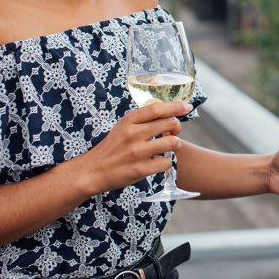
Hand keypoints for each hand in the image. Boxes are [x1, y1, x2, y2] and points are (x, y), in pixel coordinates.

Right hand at [75, 101, 190, 194]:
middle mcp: (133, 134)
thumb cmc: (111, 148)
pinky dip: (166, 162)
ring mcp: (137, 152)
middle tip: (174, 132)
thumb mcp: (122, 127)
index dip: (175, 106)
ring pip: (172, 142)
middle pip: (169, 123)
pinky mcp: (140, 169)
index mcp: (129, 121)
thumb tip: (168, 112)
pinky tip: (159, 161)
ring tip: (169, 146)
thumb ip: (142, 120)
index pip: (157, 108)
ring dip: (175, 144)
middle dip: (177, 127)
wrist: (92, 171)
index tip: (187, 107)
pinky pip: (166, 162)